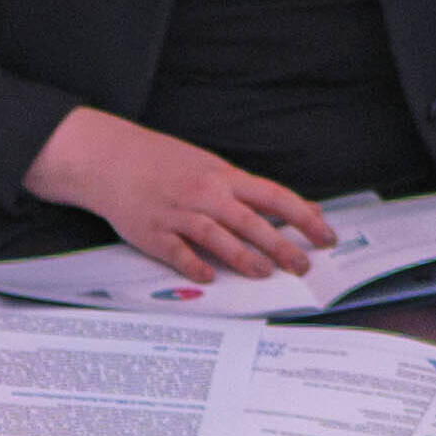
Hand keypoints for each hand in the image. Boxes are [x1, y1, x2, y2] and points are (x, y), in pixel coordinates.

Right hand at [24, 106, 332, 282]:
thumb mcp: (213, 168)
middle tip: (303, 266)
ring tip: (264, 273)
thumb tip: (300, 209)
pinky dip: (194, 264)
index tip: (326, 236)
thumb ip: (252, 192)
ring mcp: (177, 213)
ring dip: (243, 257)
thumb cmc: (165, 164)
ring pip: (217, 236)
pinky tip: (210, 277)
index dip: (303, 218)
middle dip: (281, 245)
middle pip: (251, 222)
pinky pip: (177, 252)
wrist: (109, 158)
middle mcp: (205, 194)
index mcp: (224, 177)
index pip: (274, 197)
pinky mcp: (152, 232)